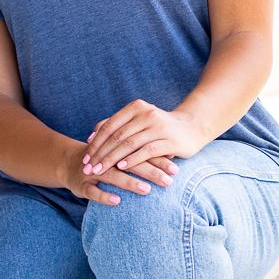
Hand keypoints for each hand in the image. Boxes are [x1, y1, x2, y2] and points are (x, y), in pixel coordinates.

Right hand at [62, 141, 179, 205]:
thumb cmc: (105, 160)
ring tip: (146, 190)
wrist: (68, 162)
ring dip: (130, 182)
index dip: (159, 159)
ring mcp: (93, 170)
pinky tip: (117, 201)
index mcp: (118, 147)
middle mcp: (106, 157)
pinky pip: (92, 191)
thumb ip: (143, 152)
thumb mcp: (121, 153)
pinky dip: (104, 195)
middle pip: (130, 162)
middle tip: (168, 182)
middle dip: (151, 171)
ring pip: (112, 175)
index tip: (175, 169)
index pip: (142, 151)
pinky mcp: (81, 184)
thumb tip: (174, 153)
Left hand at [82, 101, 206, 180]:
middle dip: (101, 153)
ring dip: (112, 159)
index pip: (109, 125)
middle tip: (89, 168)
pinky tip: (121, 168)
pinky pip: (147, 151)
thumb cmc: (159, 127)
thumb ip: (117, 125)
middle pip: (117, 136)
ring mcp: (158, 126)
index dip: (96, 142)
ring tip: (100, 170)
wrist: (192, 127)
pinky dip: (132, 159)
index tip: (86, 157)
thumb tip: (91, 134)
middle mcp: (146, 114)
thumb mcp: (138, 122)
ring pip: (129, 144)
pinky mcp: (169, 140)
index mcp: (136, 107)